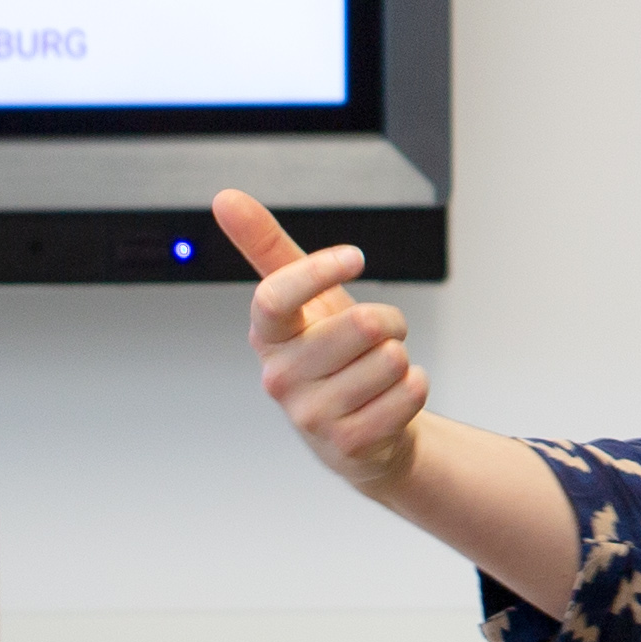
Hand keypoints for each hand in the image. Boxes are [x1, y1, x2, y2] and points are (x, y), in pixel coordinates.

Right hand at [220, 187, 427, 494]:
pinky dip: (415, 386)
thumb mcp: (303, 298)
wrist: (358, 432)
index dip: (318, 272)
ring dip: (401, 357)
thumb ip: (265, 246)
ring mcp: (310, 415)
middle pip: (361, 325)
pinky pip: (409, 392)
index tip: (355, 257)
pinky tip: (393, 395)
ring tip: (379, 370)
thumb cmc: (330, 353)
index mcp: (266, 336)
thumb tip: (225, 198)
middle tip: (377, 334)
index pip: (275, 298)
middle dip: (388, 320)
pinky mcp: (347, 443)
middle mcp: (279, 377)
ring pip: (391, 358)